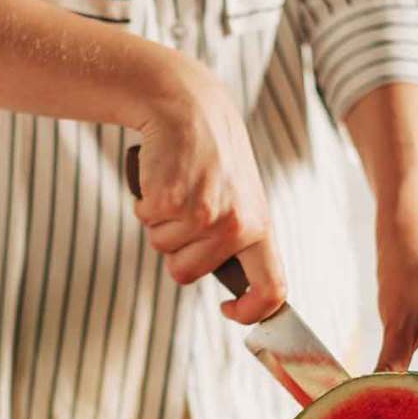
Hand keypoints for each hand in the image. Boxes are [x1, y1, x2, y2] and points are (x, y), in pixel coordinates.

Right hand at [132, 55, 285, 323]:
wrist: (190, 106)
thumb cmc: (213, 158)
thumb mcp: (241, 198)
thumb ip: (239, 241)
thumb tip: (238, 292)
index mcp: (260, 227)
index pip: (272, 289)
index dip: (251, 312)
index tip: (228, 310)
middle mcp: (235, 224)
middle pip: (185, 274)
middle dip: (174, 250)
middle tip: (184, 210)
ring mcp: (202, 213)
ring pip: (161, 249)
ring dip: (160, 222)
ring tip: (177, 188)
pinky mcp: (170, 199)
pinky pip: (145, 220)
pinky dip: (145, 203)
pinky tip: (161, 177)